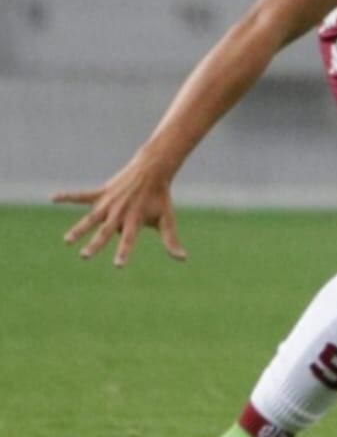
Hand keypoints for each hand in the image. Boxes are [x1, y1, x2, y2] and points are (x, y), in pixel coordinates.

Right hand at [56, 157, 187, 266]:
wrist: (153, 170)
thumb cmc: (159, 198)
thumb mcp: (166, 219)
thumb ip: (171, 240)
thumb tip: (183, 259)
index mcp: (135, 220)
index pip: (129, 240)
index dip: (124, 252)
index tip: (118, 266)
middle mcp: (120, 213)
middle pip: (106, 231)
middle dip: (95, 244)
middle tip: (84, 256)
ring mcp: (109, 202)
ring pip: (90, 217)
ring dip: (79, 228)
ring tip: (67, 240)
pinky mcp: (101, 193)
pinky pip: (82, 195)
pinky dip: (68, 196)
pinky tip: (53, 198)